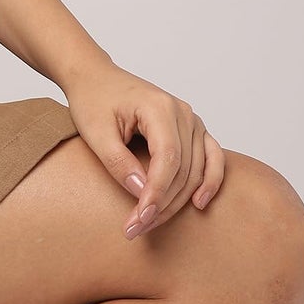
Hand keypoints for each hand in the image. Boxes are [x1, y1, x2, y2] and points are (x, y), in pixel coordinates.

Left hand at [62, 59, 226, 238]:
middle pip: (183, 169)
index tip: (140, 217)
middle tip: (137, 227)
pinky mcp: (191, 129)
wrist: (93, 76)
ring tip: (153, 221)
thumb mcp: (94, 131)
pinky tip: (198, 204)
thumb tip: (142, 193)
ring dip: (179, 200)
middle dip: (162, 202)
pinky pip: (211, 158)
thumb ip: (118, 161)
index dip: (157, 192)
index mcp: (158, 107)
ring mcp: (190, 120)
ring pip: (196, 170)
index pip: (168, 159)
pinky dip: (209, 182)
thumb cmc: (92, 98)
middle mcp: (181, 112)